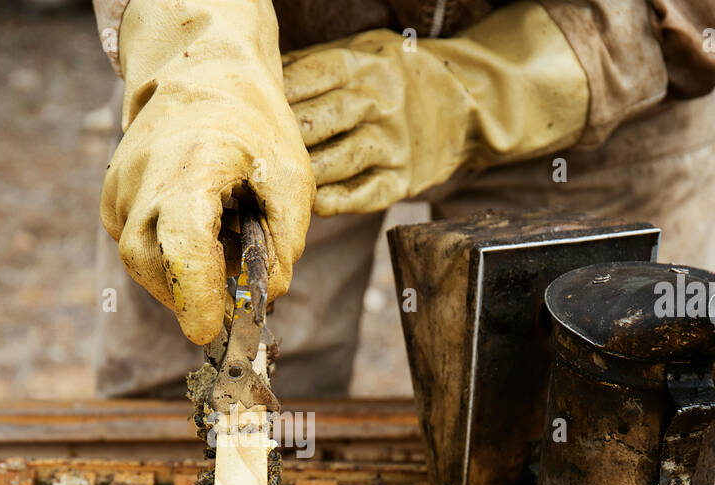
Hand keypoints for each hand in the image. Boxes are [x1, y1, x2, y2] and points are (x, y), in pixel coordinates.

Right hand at [100, 0, 315, 344]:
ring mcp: (118, 192)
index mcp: (190, 166)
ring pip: (144, 264)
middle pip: (152, 264)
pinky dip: (171, 261)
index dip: (196, 294)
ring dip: (183, 278)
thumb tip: (264, 297)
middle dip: (190, 297)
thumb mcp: (292, 177)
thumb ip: (284, 244)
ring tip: (221, 247)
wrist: (199, 74)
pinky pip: (140, 250)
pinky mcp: (111, 203)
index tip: (210, 332)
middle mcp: (141, 180)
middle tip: (230, 308)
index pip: (182, 244)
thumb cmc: (251, 124)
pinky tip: (198, 235)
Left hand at [283, 1, 587, 215]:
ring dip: (301, 173)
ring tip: (275, 179)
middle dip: (280, 139)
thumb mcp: (361, 52)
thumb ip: (314, 66)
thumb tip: (259, 82)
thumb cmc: (394, 75)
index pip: (304, 82)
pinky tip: (311, 201)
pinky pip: (360, 195)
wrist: (465, 100)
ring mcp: (392, 145)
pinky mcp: (401, 180)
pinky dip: (331, 202)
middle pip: (315, 124)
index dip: (271, 99)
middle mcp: (379, 104)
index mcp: (363, 66)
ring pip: (334, 163)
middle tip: (254, 151)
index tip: (249, 112)